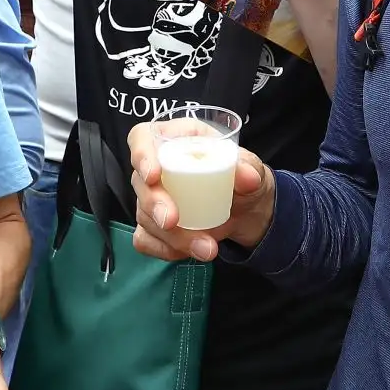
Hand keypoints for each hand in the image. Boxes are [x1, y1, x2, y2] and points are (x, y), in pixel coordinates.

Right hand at [128, 120, 275, 260]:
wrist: (245, 207)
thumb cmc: (239, 175)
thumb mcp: (249, 166)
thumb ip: (249, 167)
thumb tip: (248, 177)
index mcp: (174, 139)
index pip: (142, 138)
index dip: (142, 155)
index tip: (153, 175)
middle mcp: (157, 167)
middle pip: (140, 183)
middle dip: (154, 204)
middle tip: (172, 220)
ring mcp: (150, 198)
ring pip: (144, 217)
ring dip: (172, 236)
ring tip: (207, 248)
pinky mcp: (152, 225)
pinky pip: (145, 240)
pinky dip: (165, 249)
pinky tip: (189, 252)